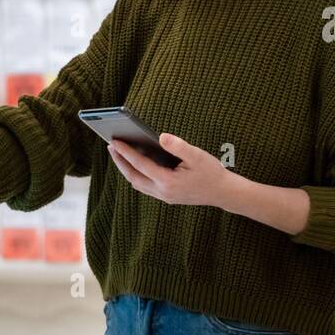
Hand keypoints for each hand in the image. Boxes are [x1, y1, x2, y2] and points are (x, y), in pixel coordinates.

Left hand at [107, 133, 234, 208]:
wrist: (224, 193)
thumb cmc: (212, 172)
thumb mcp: (198, 156)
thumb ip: (179, 146)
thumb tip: (160, 137)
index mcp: (168, 181)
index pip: (140, 165)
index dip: (125, 152)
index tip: (114, 141)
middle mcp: (162, 192)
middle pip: (133, 176)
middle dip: (120, 161)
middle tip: (111, 146)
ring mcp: (164, 197)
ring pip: (137, 183)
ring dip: (126, 169)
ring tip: (119, 153)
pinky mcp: (167, 197)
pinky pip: (145, 186)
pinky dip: (136, 175)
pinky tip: (135, 164)